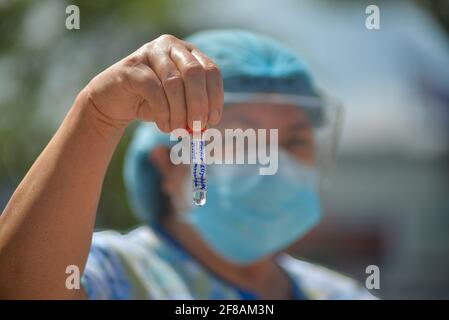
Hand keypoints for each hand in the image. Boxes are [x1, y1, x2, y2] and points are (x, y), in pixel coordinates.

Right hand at [83, 34, 223, 131]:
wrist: (114, 103)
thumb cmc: (152, 103)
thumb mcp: (179, 106)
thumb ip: (194, 110)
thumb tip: (206, 123)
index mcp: (188, 53)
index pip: (211, 71)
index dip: (215, 96)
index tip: (213, 120)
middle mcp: (171, 47)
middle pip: (195, 73)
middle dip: (199, 103)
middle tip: (197, 127)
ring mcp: (150, 52)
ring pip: (174, 82)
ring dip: (179, 112)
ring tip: (179, 130)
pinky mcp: (132, 66)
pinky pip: (154, 90)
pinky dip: (163, 112)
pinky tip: (164, 126)